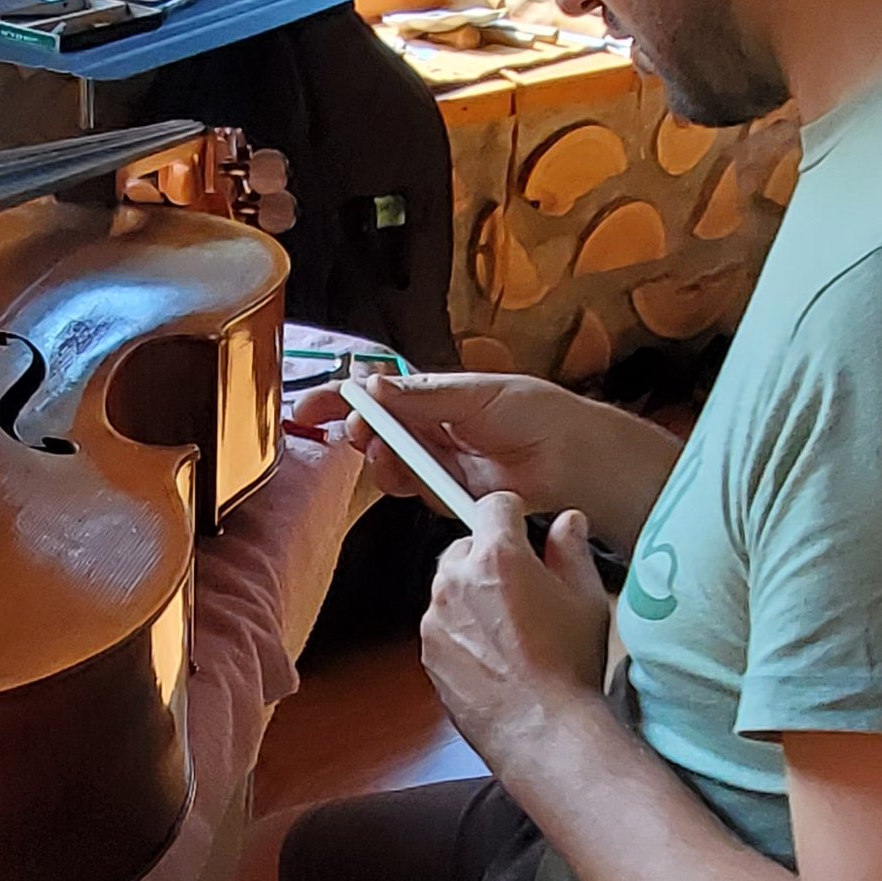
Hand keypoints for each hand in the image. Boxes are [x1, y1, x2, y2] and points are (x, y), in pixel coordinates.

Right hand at [286, 366, 594, 521]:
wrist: (574, 459)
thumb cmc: (535, 413)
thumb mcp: (476, 393)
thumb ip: (423, 395)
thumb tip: (373, 386)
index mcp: (433, 395)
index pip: (374, 395)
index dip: (337, 401)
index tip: (307, 408)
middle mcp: (430, 428)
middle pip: (374, 432)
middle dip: (359, 433)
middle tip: (357, 433)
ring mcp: (437, 462)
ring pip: (388, 465)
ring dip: (383, 461)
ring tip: (389, 454)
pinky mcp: (448, 494)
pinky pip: (415, 491)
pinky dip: (411, 485)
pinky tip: (423, 478)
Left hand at [419, 492, 613, 763]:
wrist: (542, 730)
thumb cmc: (568, 667)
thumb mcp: (586, 598)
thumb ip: (571, 549)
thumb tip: (567, 523)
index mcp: (497, 557)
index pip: (493, 505)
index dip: (512, 515)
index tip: (522, 529)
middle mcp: (456, 580)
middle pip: (466, 546)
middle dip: (490, 559)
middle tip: (523, 590)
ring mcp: (436, 618)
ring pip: (451, 587)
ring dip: (473, 596)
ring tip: (511, 631)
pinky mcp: (427, 651)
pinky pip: (442, 625)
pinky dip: (461, 631)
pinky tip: (494, 656)